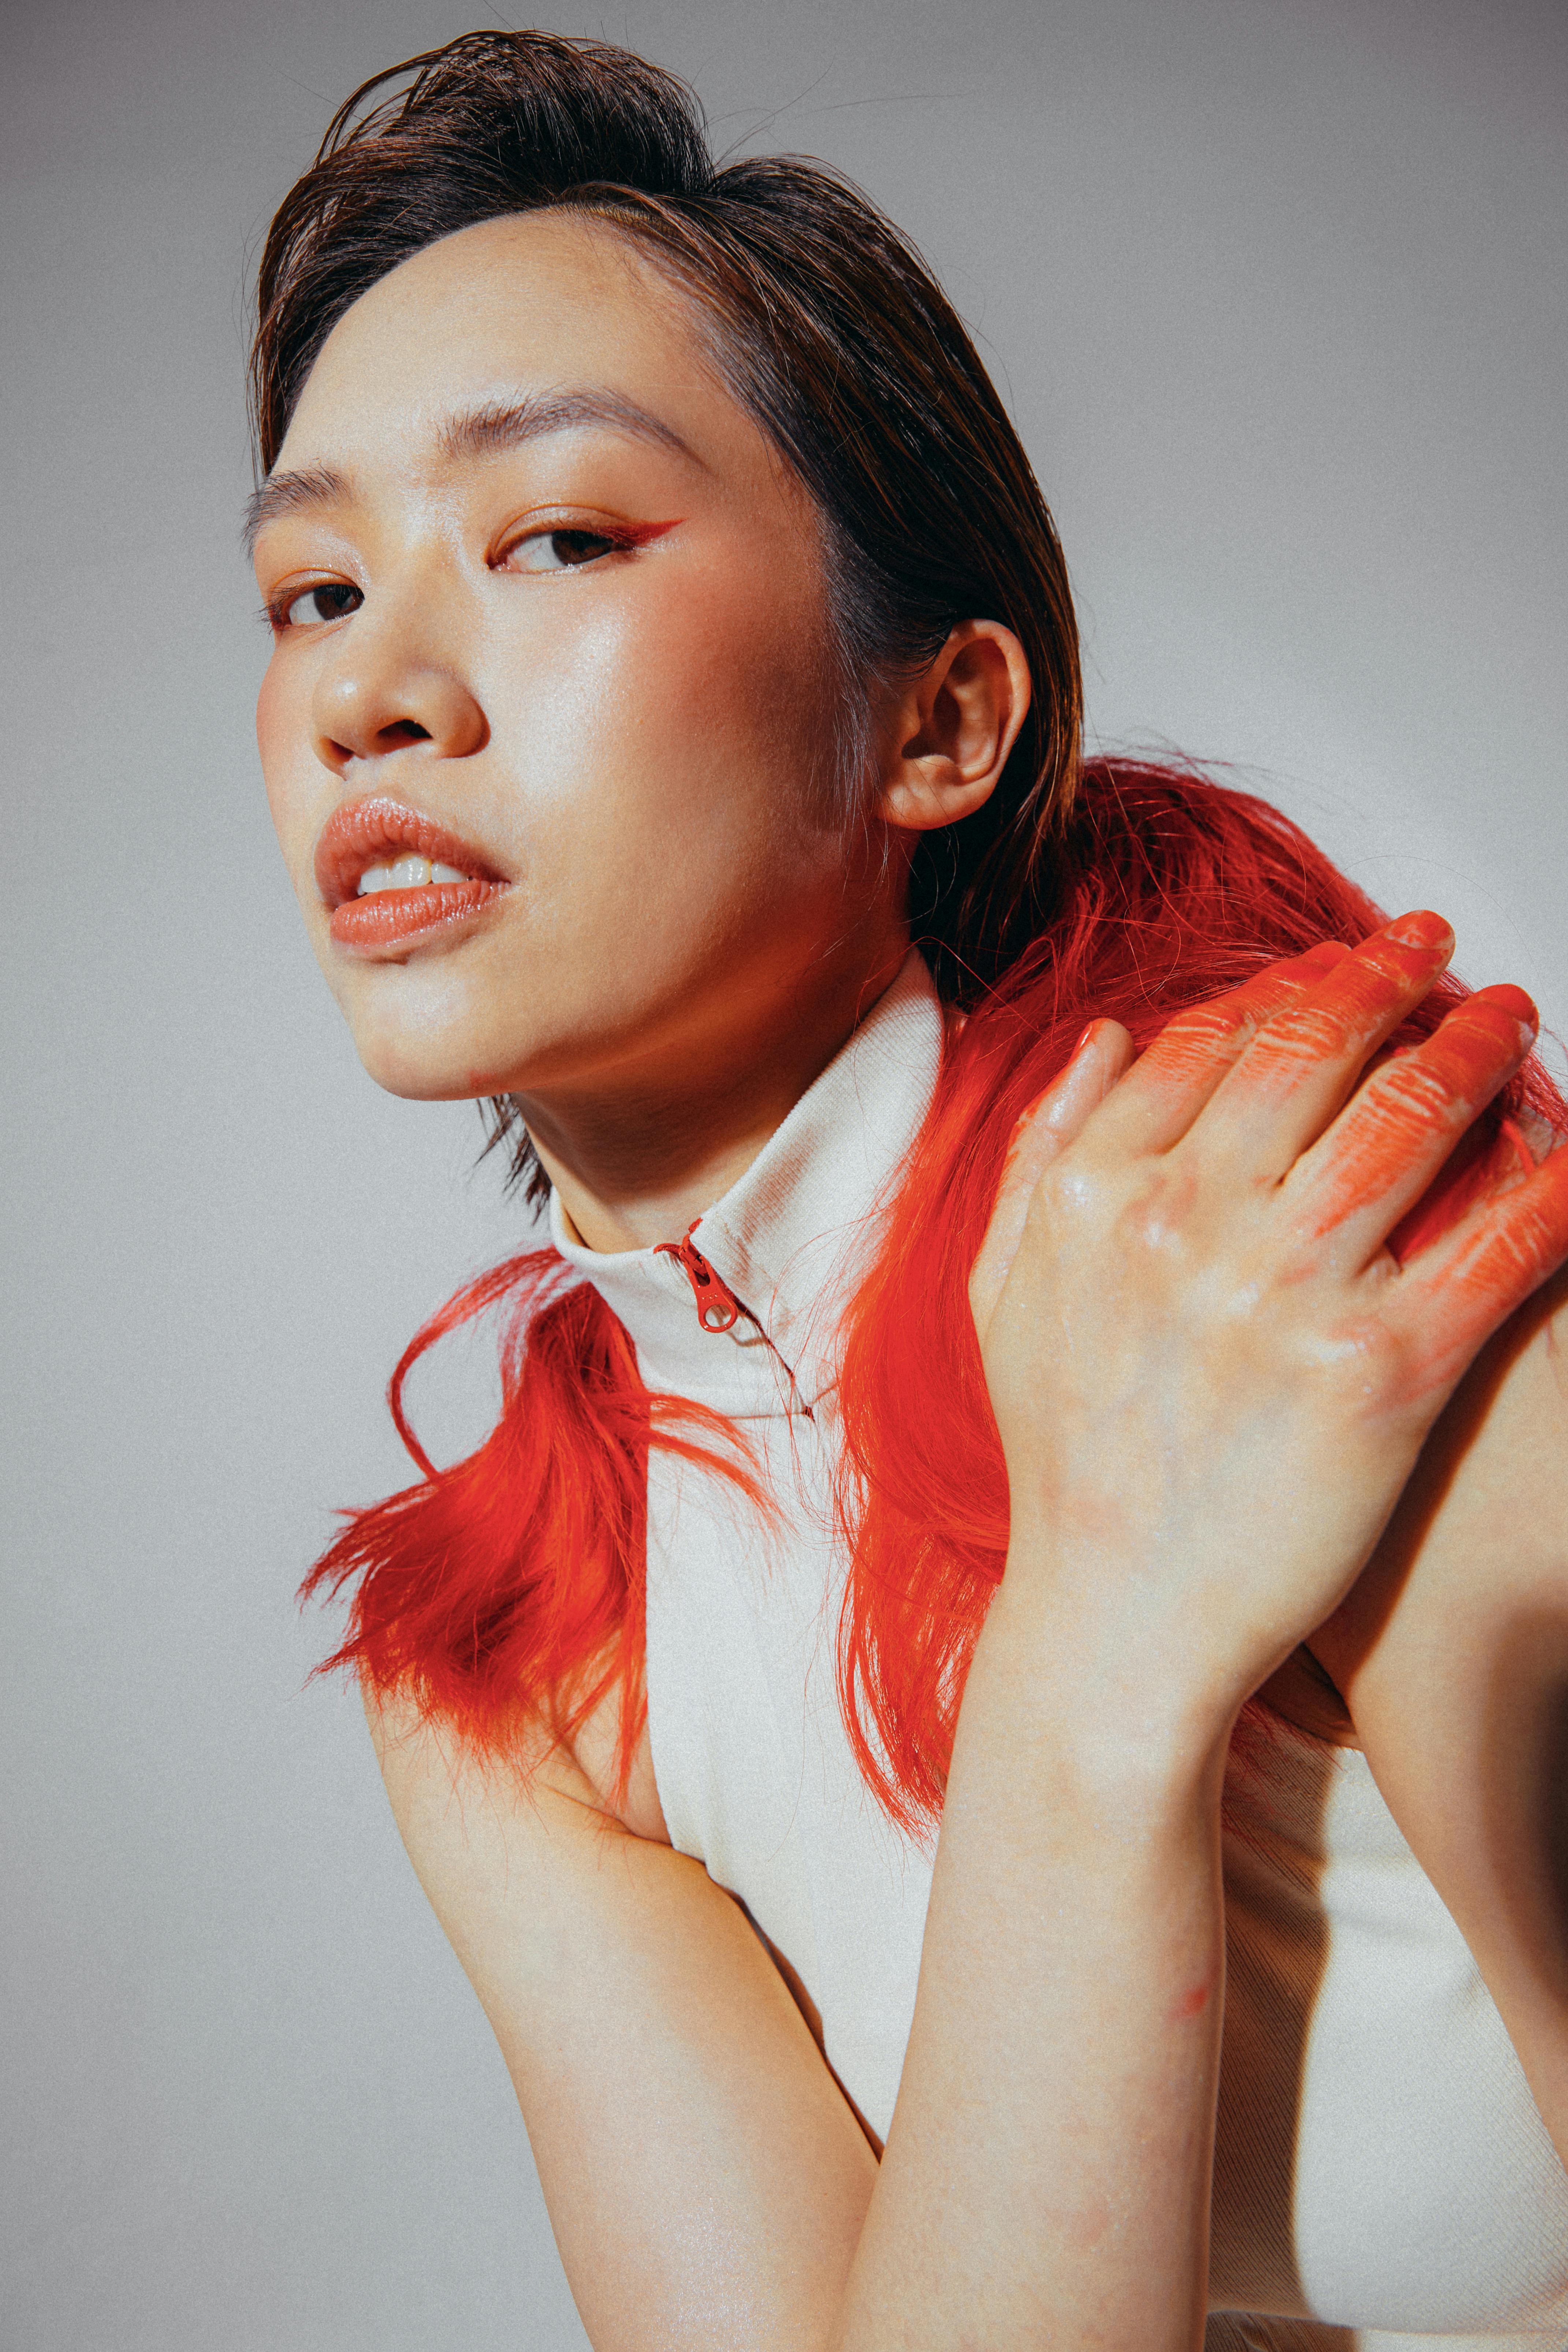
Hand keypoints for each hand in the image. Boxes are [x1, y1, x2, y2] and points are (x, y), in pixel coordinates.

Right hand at [970, 915, 1567, 1728]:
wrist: (1116, 1622)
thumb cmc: (1066, 1460)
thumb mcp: (1003, 1292)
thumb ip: (1045, 1150)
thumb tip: (1113, 1034)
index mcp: (1098, 1193)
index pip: (1213, 1039)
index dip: (1287, 984)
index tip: (1333, 963)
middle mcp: (1187, 1224)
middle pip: (1318, 1052)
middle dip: (1391, 977)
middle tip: (1438, 946)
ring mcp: (1286, 1296)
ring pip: (1414, 1120)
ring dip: (1479, 1046)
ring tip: (1511, 1016)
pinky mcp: (1382, 1375)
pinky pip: (1496, 1243)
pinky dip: (1551, 1181)